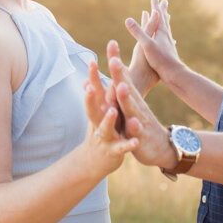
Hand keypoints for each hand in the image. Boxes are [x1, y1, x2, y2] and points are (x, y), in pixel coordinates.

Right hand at [83, 60, 138, 175]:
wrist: (94, 162)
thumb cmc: (99, 132)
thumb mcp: (96, 114)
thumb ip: (95, 97)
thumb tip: (87, 80)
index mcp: (98, 110)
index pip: (94, 90)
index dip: (93, 76)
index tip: (92, 60)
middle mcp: (99, 121)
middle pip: (94, 106)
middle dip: (93, 95)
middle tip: (91, 83)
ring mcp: (105, 136)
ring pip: (106, 127)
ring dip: (109, 119)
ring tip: (113, 110)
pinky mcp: (114, 151)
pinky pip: (122, 147)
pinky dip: (128, 144)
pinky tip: (135, 141)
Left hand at [107, 40, 173, 168]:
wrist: (163, 148)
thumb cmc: (142, 123)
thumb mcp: (131, 105)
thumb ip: (123, 88)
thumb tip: (116, 68)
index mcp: (131, 98)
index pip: (122, 76)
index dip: (116, 61)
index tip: (111, 43)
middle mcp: (135, 106)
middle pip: (126, 87)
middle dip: (119, 74)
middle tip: (113, 58)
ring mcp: (139, 121)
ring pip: (132, 108)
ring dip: (126, 98)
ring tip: (121, 87)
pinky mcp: (140, 138)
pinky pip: (137, 134)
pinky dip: (135, 129)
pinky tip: (133, 125)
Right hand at [125, 0, 182, 85]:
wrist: (174, 74)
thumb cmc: (160, 60)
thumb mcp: (145, 45)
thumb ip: (138, 32)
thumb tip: (128, 19)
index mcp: (161, 32)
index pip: (158, 15)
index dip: (155, 5)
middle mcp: (166, 36)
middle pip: (164, 20)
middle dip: (162, 10)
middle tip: (164, 2)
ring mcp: (168, 44)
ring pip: (167, 29)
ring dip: (165, 21)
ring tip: (167, 17)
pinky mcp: (169, 52)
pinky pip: (168, 39)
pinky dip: (166, 35)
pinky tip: (169, 39)